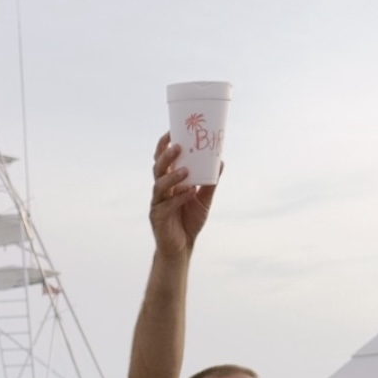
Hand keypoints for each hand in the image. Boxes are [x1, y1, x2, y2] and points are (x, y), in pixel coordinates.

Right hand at [149, 133, 215, 259]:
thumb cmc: (190, 221)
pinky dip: (179, 198)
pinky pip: (167, 205)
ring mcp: (157, 204)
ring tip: (186, 171)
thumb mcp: (204, 199)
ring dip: (172, 177)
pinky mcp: (158, 218)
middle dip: (166, 157)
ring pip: (159, 185)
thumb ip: (210, 182)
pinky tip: (190, 192)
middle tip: (178, 147)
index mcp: (168, 182)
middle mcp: (160, 191)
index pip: (162, 160)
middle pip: (158, 169)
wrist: (182, 247)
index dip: (163, 145)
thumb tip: (220, 162)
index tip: (171, 131)